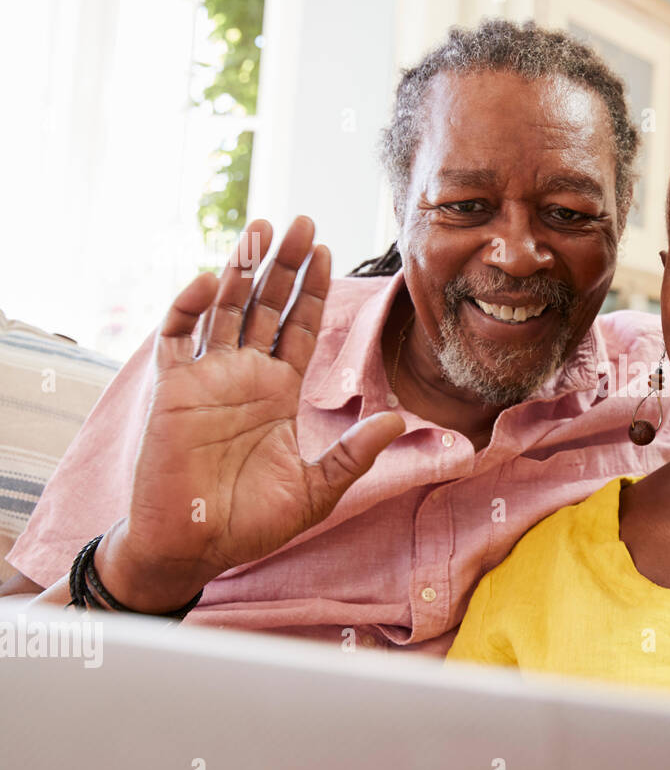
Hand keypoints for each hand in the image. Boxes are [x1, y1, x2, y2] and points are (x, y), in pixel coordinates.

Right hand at [99, 217, 403, 612]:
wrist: (195, 549)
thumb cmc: (252, 524)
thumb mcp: (316, 488)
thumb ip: (353, 453)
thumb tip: (397, 422)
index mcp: (278, 392)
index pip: (297, 326)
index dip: (310, 289)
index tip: (325, 248)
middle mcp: (244, 376)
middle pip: (265, 305)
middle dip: (282, 264)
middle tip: (298, 220)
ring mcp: (206, 379)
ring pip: (224, 309)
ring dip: (240, 269)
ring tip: (259, 229)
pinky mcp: (171, 391)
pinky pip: (177, 337)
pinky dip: (190, 306)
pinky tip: (212, 280)